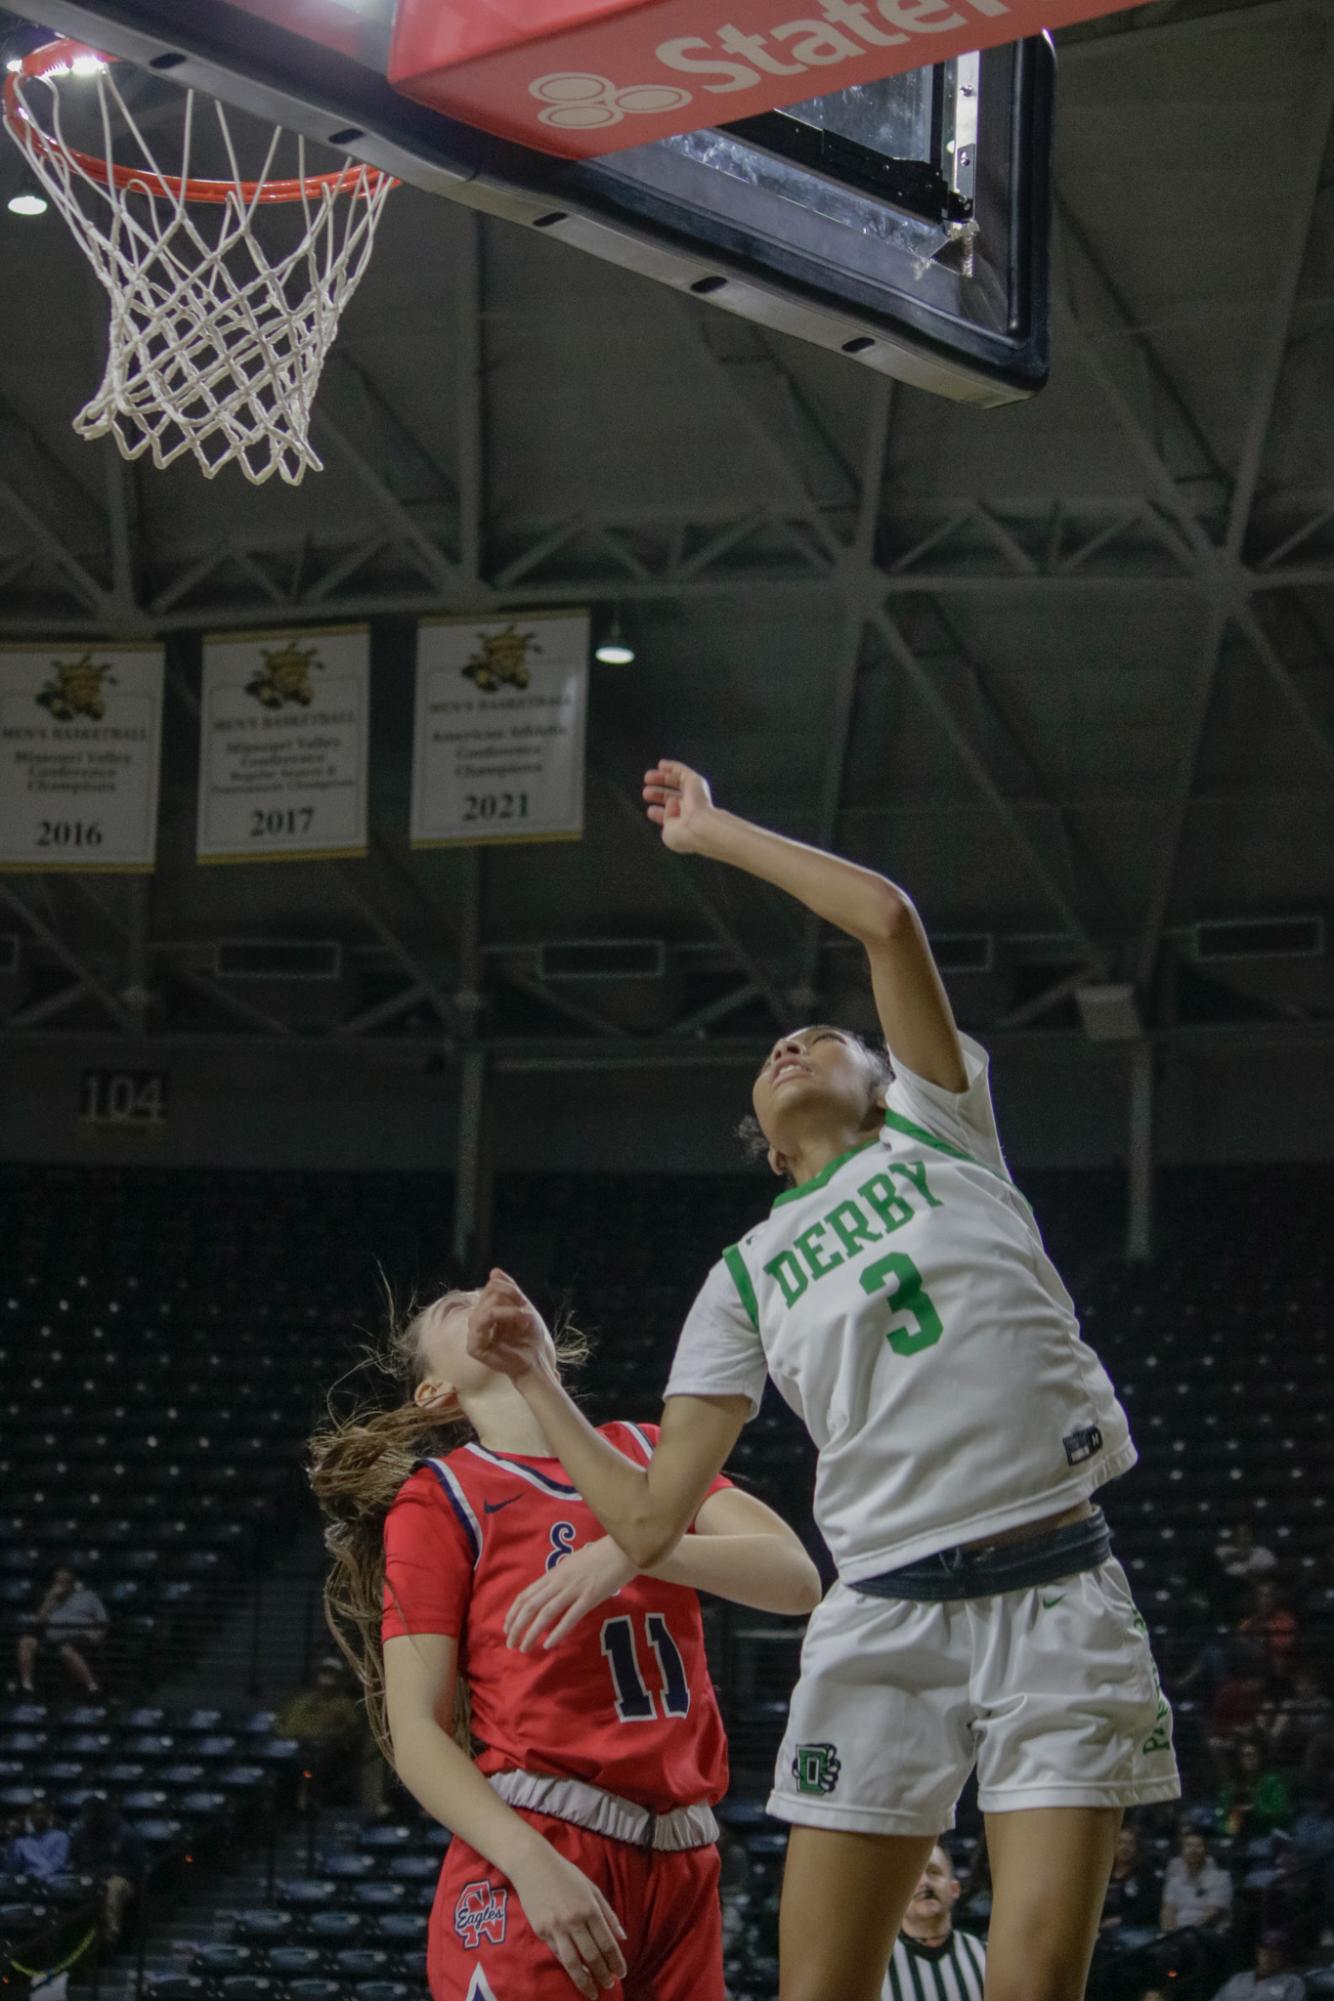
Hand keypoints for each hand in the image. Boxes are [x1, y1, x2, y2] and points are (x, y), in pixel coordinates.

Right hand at [467, 1270, 552, 1381]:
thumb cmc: (530, 1337)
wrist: (535, 1360)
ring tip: (525, 1319)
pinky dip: (504, 1316)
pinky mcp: (473, 1346)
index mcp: (486, 1311)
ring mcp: (473, 1333)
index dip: (509, 1289)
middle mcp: (477, 1320)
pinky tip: (519, 1325)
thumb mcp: (522, 1307)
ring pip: (487, 1305)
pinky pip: (483, 1320)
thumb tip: (494, 1271)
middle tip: (526, 1315)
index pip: (491, 1286)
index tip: (524, 1302)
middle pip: (489, 1293)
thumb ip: (509, 1289)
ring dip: (511, 1310)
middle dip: (511, 1300)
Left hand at [506, 1537, 637, 1652]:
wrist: (622, 1549)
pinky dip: (557, 1632)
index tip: (507, 1628)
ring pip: (546, 1613)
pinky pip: (570, 1617)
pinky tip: (548, 1644)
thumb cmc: (598, 1556)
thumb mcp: (572, 1563)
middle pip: (531, 1606)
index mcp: (553, 1573)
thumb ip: (559, 1579)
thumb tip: (547, 1594)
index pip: (526, 1595)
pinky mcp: (590, 1597)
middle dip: (517, 1627)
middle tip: (511, 1644)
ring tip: (525, 1648)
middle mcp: (559, 1581)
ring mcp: (574, 1589)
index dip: (513, 1613)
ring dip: (532, 1632)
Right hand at [510, 1841, 627, 1996]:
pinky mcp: (541, 1932)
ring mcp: (556, 1928)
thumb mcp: (592, 1888)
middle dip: (603, 1974)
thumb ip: (608, 1913)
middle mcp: (574, 1920)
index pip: (607, 1943)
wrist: (533, 1865)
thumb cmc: (566, 1874)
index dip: (616, 1961)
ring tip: (593, 1991)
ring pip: (573, 1963)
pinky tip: (576, 1973)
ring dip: (585, 1981)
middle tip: (609, 1985)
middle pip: (592, 1956)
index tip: (622, 1974)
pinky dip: (568, 1966)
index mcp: (590, 1908)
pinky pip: (558, 1954)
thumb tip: (622, 1938)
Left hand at [642, 759, 714, 853]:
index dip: (661, 814)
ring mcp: (694, 794)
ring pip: (677, 783)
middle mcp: (691, 809)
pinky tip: (661, 765)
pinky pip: (682, 771)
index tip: (650, 811)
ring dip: (662, 779)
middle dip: (659, 795)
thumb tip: (668, 805)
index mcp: (685, 824)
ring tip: (647, 778)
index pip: (672, 816)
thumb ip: (665, 820)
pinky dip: (672, 767)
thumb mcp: (668, 834)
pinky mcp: (695, 782)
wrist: (699, 826)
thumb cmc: (683, 834)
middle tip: (646, 793)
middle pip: (673, 798)